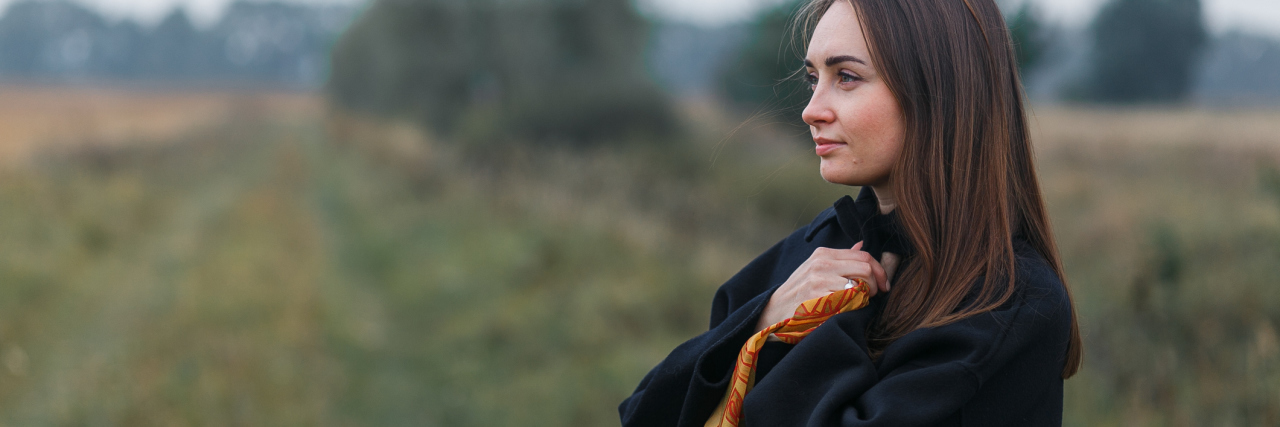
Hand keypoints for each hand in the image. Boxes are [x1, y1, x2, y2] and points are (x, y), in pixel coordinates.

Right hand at [754, 242, 891, 332]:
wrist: (772, 312)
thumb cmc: (799, 293)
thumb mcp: (816, 269)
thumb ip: (840, 259)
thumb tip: (862, 245)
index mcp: (823, 253)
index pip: (863, 254)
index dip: (879, 270)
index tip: (883, 284)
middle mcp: (821, 263)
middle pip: (865, 267)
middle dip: (876, 284)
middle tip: (873, 296)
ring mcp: (819, 280)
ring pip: (861, 284)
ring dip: (866, 296)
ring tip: (859, 303)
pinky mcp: (817, 298)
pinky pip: (849, 301)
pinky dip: (854, 307)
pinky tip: (847, 310)